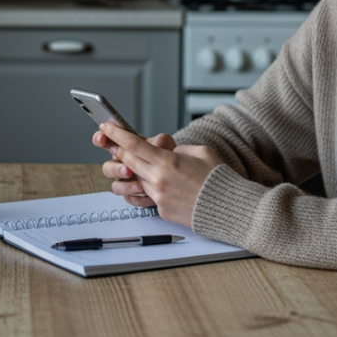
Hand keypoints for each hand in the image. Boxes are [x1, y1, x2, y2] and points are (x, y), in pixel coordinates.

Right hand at [93, 129, 175, 206]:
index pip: (106, 141)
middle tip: (128, 170)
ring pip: (116, 186)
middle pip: (107, 168)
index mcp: (124, 148)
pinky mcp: (134, 195)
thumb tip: (157, 144)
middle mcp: (122, 165)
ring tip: (139, 186)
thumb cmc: (167, 156)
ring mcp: (126, 181)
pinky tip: (147, 195)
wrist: (176, 175)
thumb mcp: (167, 144)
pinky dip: (137, 197)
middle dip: (115, 169)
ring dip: (125, 186)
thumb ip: (161, 141)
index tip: (102, 138)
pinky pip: (128, 199)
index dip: (99, 139)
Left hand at [96, 122, 223, 227]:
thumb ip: (179, 150)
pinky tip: (164, 184)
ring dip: (135, 170)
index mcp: (168, 162)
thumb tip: (168, 153)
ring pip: (137, 179)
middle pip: (129, 162)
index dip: (117, 134)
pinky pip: (149, 195)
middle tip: (112, 142)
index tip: (107, 126)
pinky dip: (152, 187)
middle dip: (119, 151)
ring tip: (140, 164)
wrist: (229, 209)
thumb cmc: (218, 179)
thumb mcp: (201, 153)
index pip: (134, 145)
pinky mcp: (162, 210)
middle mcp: (159, 180)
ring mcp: (159, 197)